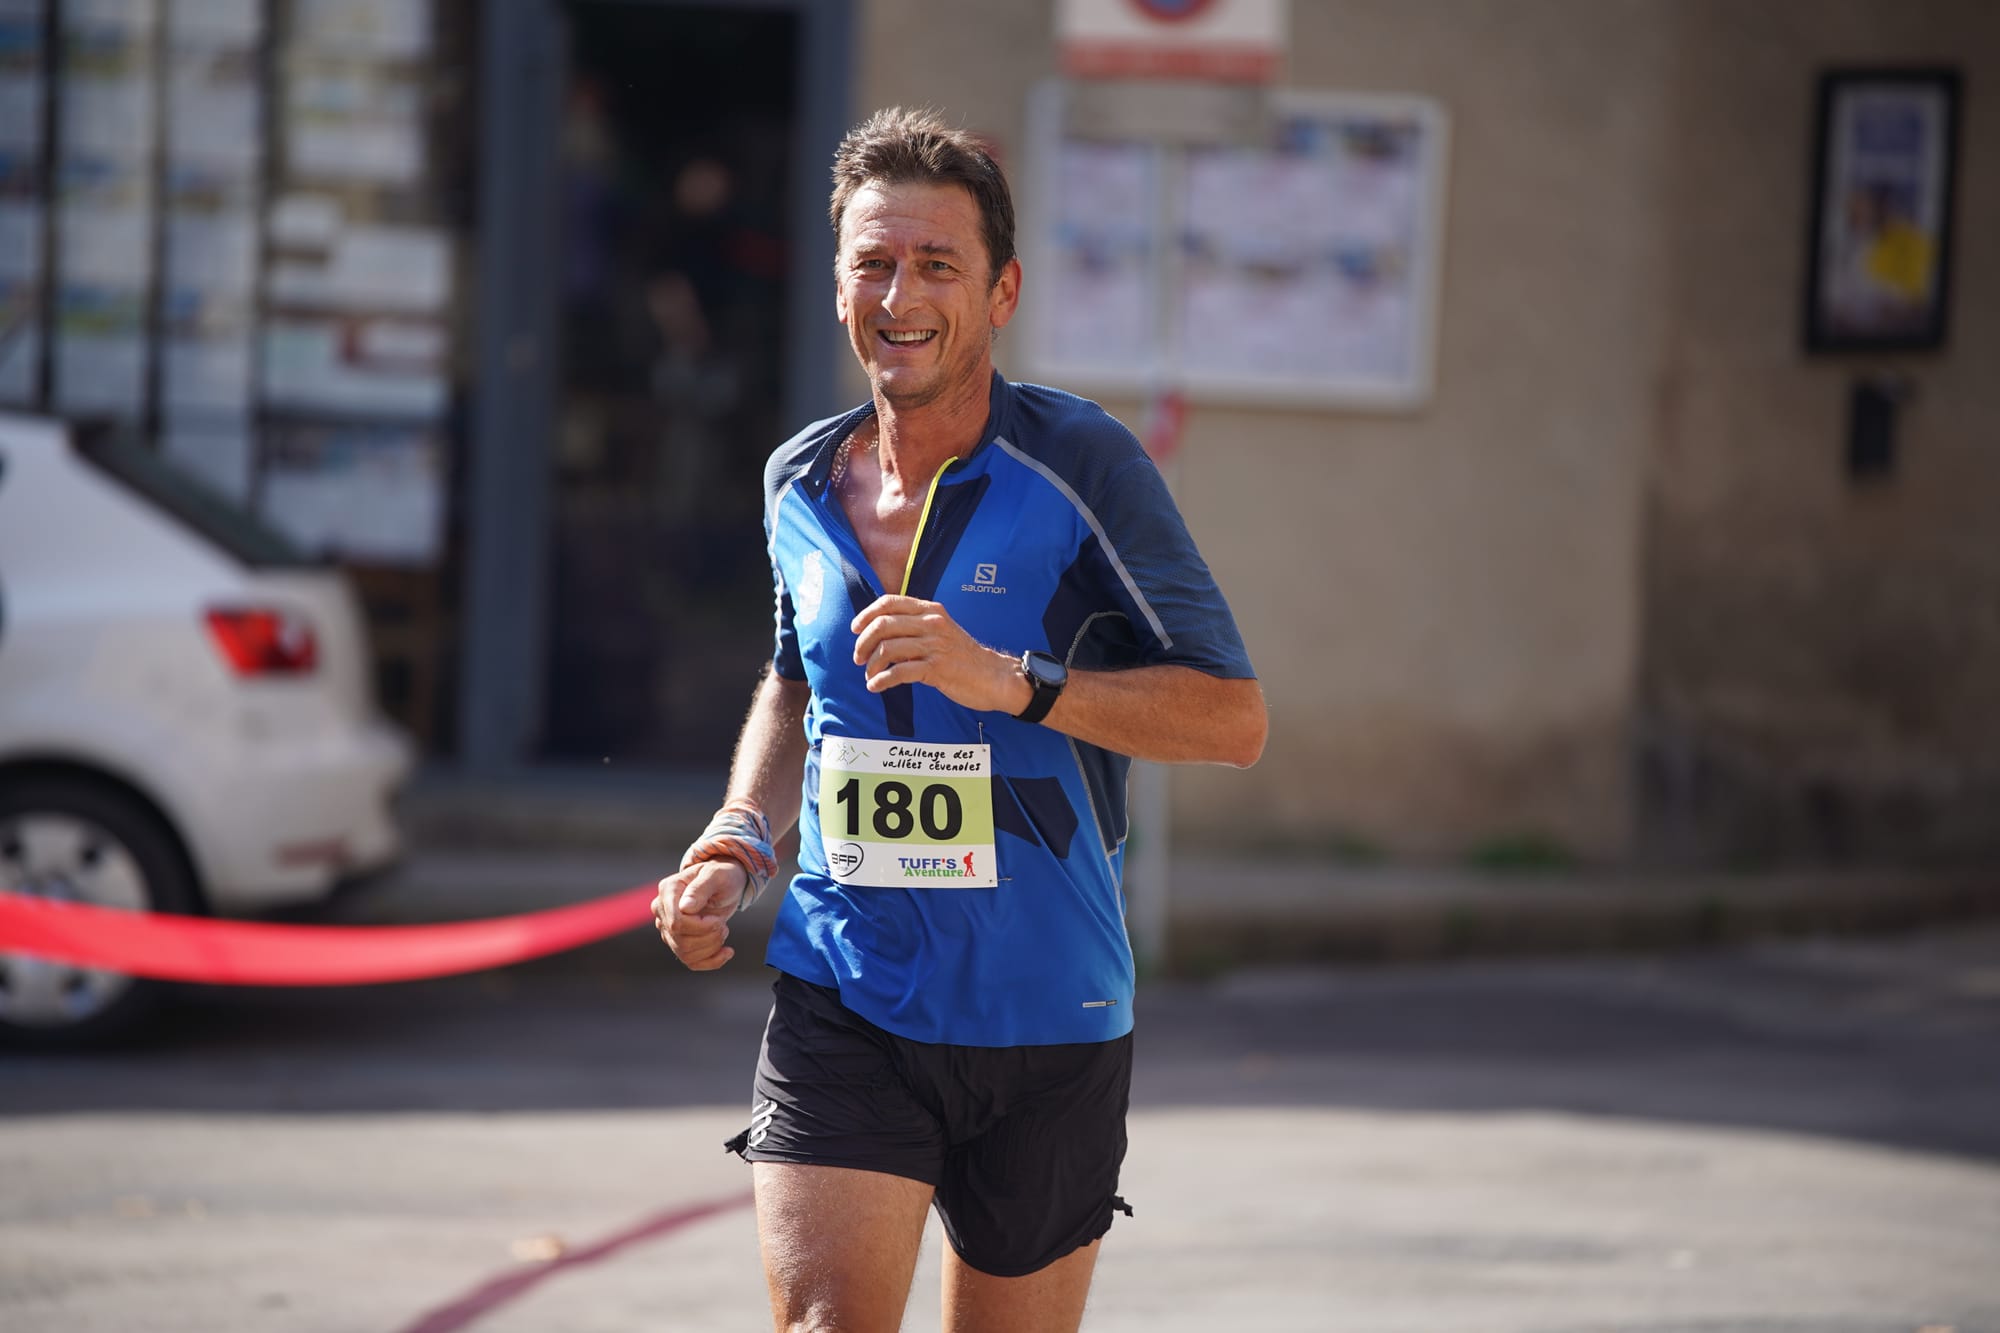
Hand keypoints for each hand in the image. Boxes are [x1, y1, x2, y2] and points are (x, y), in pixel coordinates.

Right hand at [653, 860, 746, 970]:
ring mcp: (668, 928)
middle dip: (709, 937)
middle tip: (722, 924)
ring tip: (723, 931)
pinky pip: (691, 962)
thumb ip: (700, 888)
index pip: (676, 922)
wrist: (726, 883)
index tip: (717, 919)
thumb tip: (685, 908)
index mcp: (668, 890)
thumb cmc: (722, 875)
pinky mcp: (678, 941)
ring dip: (712, 947)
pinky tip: (727, 952)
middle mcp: (662, 910)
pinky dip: (712, 961)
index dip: (700, 927)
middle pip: (680, 939)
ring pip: (685, 953)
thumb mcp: (717, 875)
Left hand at [850, 594, 1028, 713]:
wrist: (994, 676)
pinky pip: (899, 672)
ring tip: (869, 675)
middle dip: (863, 643)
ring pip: (888, 649)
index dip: (866, 614)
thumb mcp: (941, 630)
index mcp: (931, 610)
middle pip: (883, 625)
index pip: (890, 602)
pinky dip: (882, 681)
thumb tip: (881, 631)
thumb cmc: (963, 656)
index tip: (855, 629)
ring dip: (872, 665)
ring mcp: (935, 645)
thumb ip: (916, 626)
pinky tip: (876, 687)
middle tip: (858, 658)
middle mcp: (932, 623)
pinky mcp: (937, 668)